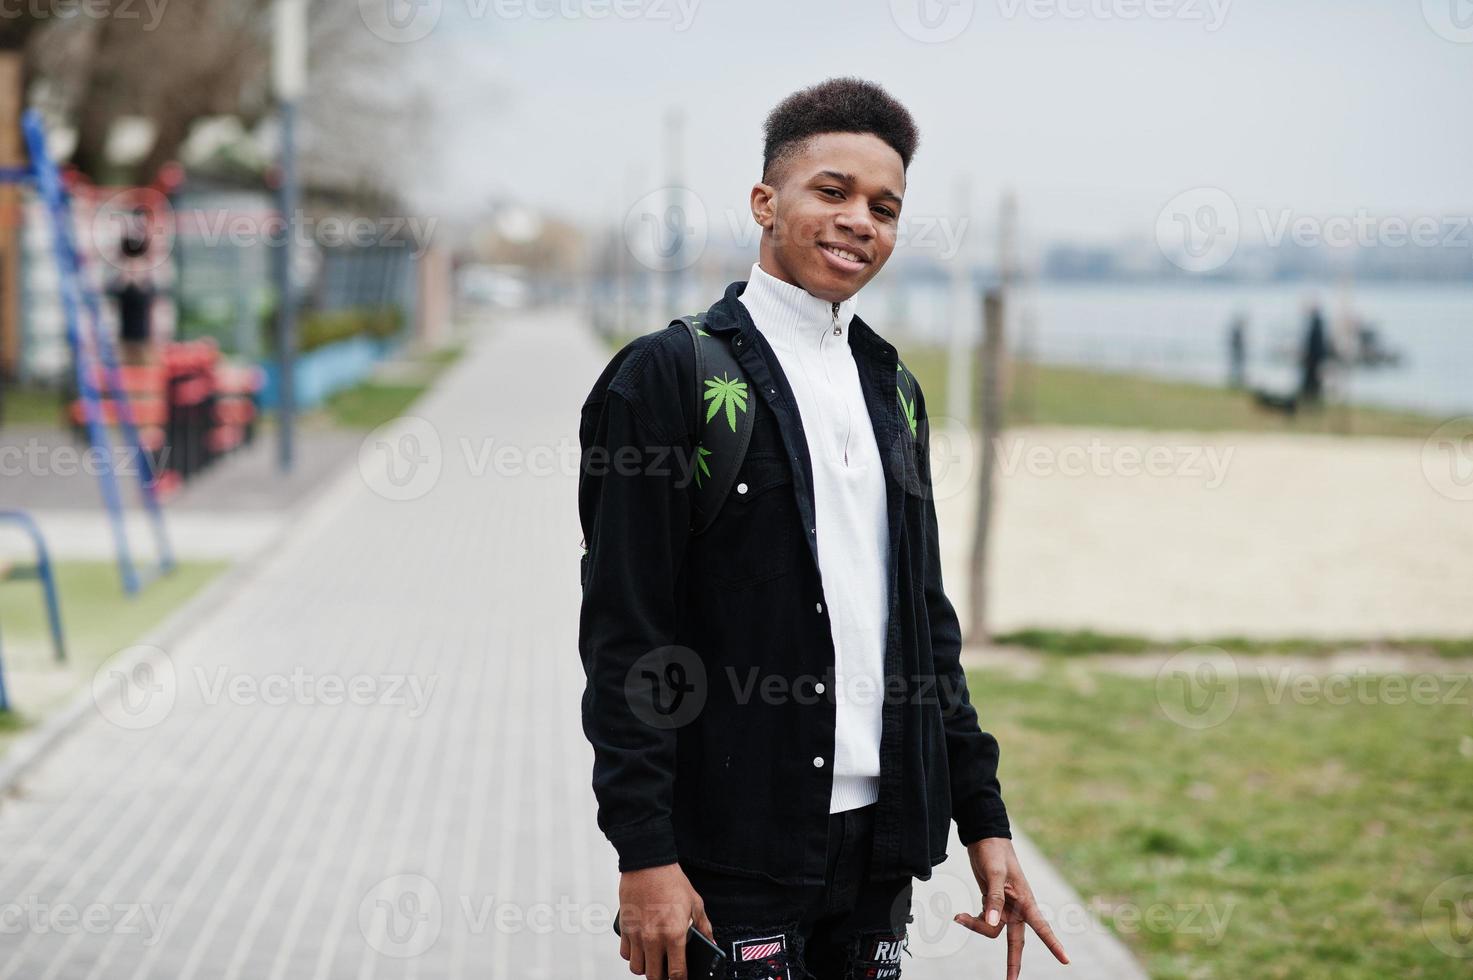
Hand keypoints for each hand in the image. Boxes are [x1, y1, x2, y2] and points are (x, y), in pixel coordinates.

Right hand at [618, 863, 713, 979]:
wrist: (648, 865)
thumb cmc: (672, 882)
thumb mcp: (695, 904)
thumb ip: (704, 928)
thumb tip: (711, 944)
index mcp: (674, 934)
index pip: (676, 972)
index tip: (681, 979)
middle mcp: (654, 938)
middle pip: (654, 976)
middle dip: (662, 977)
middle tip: (667, 971)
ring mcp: (637, 934)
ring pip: (637, 968)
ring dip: (646, 968)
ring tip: (653, 960)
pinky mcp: (624, 928)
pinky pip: (625, 954)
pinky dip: (632, 955)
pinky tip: (641, 948)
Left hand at [953, 837, 1068, 979]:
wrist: (984, 839)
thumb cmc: (994, 852)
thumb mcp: (994, 873)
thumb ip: (994, 899)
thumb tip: (994, 924)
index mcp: (1025, 901)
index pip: (1042, 927)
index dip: (1054, 945)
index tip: (1066, 961)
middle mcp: (1017, 908)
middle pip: (1016, 942)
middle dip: (1013, 962)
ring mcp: (1004, 908)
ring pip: (992, 930)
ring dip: (976, 926)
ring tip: (958, 917)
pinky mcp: (991, 905)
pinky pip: (983, 922)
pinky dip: (971, 920)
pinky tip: (959, 915)